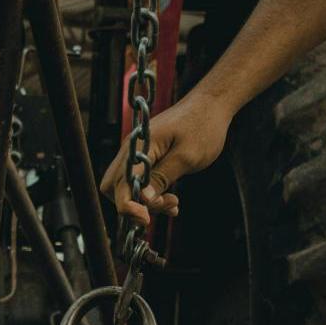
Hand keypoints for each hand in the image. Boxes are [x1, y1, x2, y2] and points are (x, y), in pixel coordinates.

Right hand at [99, 95, 237, 226]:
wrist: (211, 105)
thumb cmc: (202, 127)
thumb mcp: (186, 157)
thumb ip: (162, 178)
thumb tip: (142, 199)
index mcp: (140, 145)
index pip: (120, 183)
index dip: (127, 206)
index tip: (145, 219)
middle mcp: (132, 149)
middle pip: (114, 186)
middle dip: (133, 205)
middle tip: (162, 208)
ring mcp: (138, 153)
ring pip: (127, 186)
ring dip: (146, 201)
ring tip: (173, 203)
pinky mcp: (147, 157)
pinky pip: (140, 181)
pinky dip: (152, 194)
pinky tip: (172, 201)